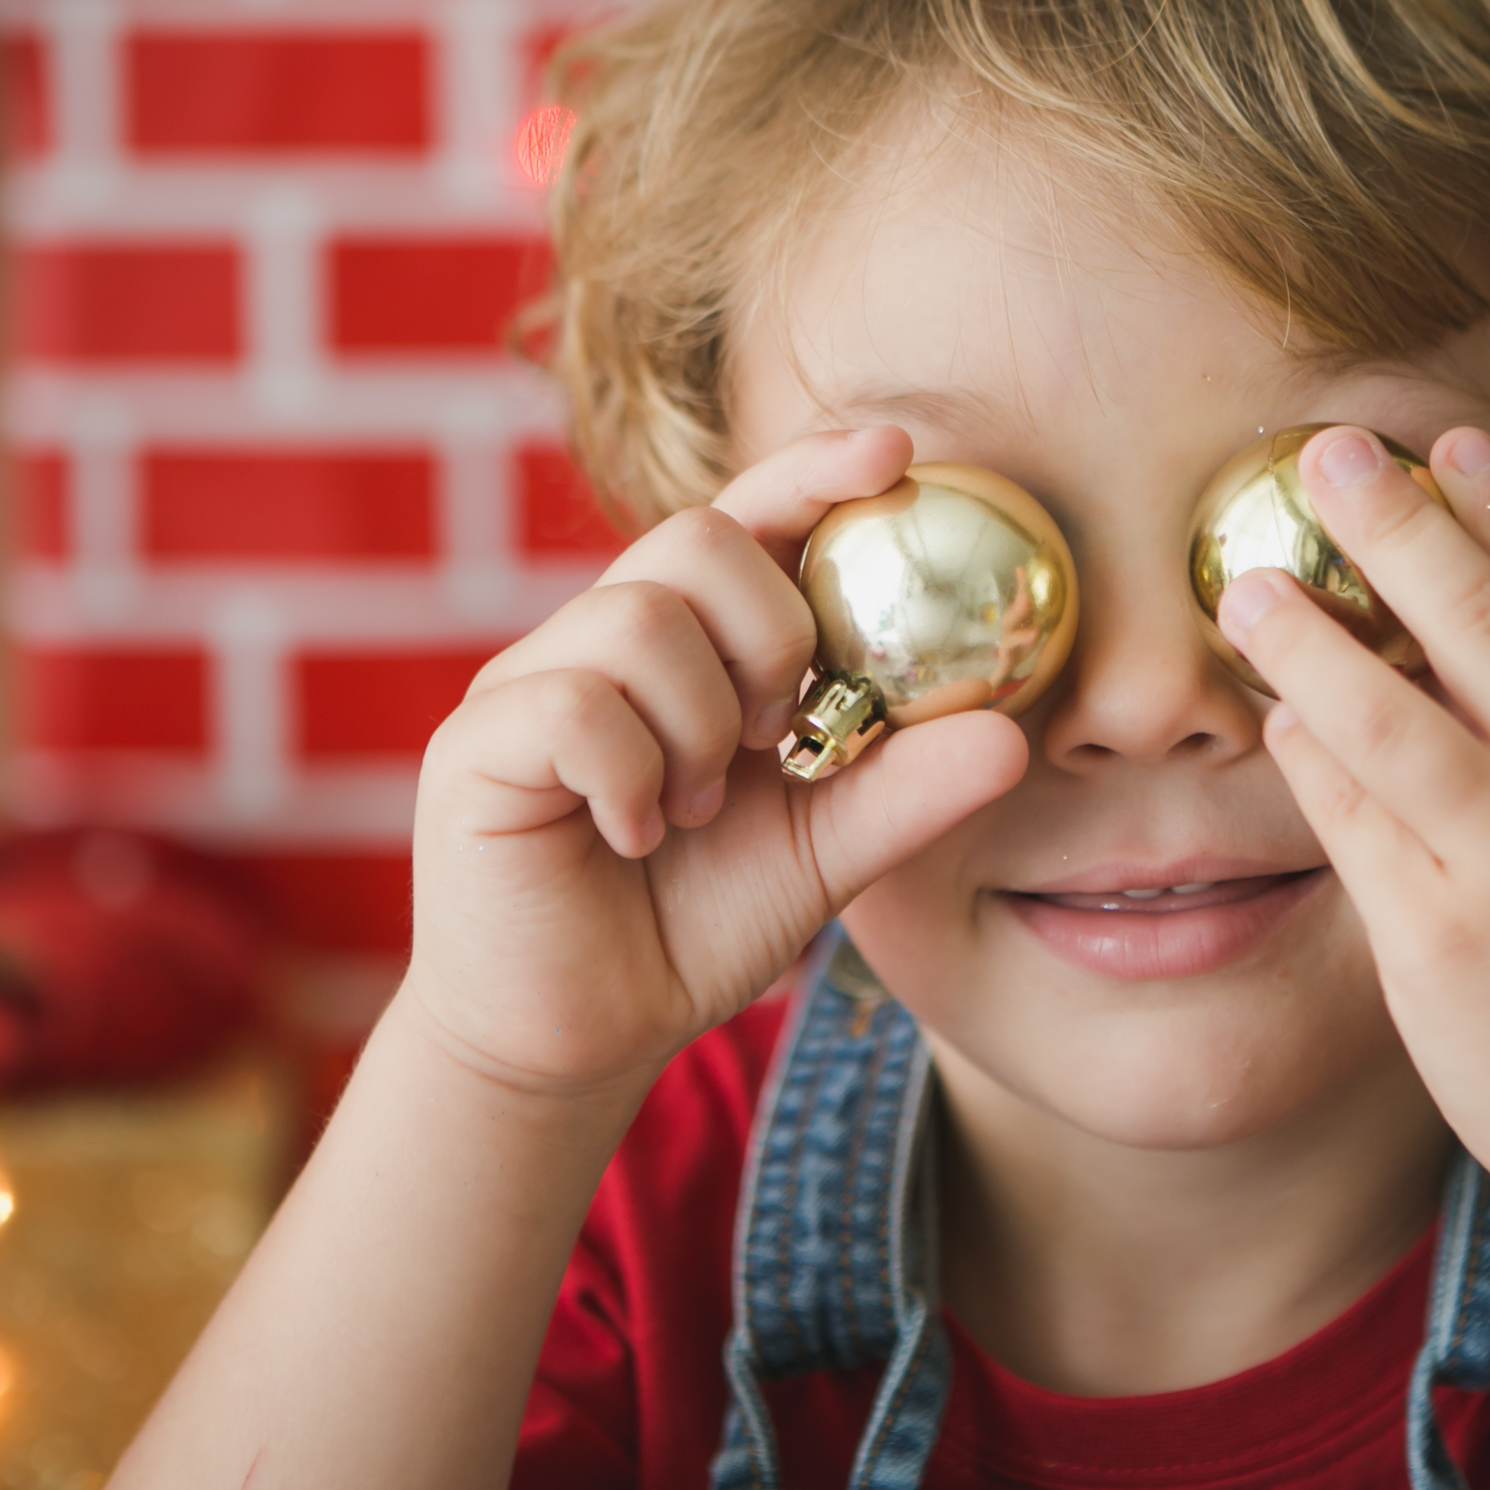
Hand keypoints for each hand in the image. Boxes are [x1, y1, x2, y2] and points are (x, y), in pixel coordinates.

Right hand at [408, 427, 1029, 1097]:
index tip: (896, 454)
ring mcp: (529, 682)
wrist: (581, 1035)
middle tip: (779, 737)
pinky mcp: (478, 746)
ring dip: (700, 722)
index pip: (750, 515)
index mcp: (688, 640)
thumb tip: (1012, 734)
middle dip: (770, 632)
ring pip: (638, 618)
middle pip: (698, 537)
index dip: (814, 471)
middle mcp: (601, 636)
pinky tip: (636, 834)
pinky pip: (573, 704)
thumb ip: (908, 789)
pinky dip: (631, 774)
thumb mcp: (826, 852)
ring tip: (695, 806)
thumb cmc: (691, 923)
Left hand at [1216, 424, 1489, 1228]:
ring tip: (1245, 584)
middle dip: (1395, 522)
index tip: (1446, 443)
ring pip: (1389, 713)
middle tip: (1324, 452)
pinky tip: (1274, 717)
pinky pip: (1350, 816)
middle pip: (1484, 621)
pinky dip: (1306, 754)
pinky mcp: (1439, 941)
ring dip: (1308, 634)